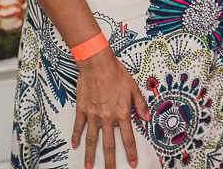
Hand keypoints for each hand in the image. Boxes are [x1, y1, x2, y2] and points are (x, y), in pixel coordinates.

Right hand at [72, 47, 149, 168]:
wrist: (97, 63)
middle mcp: (107, 117)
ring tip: (89, 166)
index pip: (127, 138)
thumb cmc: (116, 73)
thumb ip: (140, 105)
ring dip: (91, 155)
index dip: (131, 152)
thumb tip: (147, 118)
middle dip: (110, 161)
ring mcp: (93, 115)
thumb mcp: (133, 88)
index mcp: (122, 113)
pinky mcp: (82, 110)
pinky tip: (75, 146)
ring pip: (92, 140)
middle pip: (109, 144)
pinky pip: (78, 127)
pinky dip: (76, 137)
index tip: (133, 162)